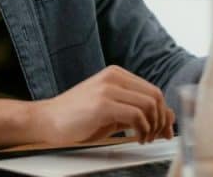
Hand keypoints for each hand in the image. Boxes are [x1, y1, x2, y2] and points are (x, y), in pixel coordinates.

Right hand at [30, 66, 174, 144]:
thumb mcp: (111, 111)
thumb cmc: (77, 117)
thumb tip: (165, 116)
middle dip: (161, 119)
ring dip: (153, 126)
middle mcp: (113, 77)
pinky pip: (136, 115)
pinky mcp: (102, 104)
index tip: (164, 129)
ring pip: (149, 104)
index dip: (163, 112)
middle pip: (155, 95)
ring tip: (144, 138)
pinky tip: (136, 137)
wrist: (48, 120)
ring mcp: (107, 88)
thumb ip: (135, 110)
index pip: (152, 90)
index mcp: (116, 74)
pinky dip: (142, 129)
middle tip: (156, 136)